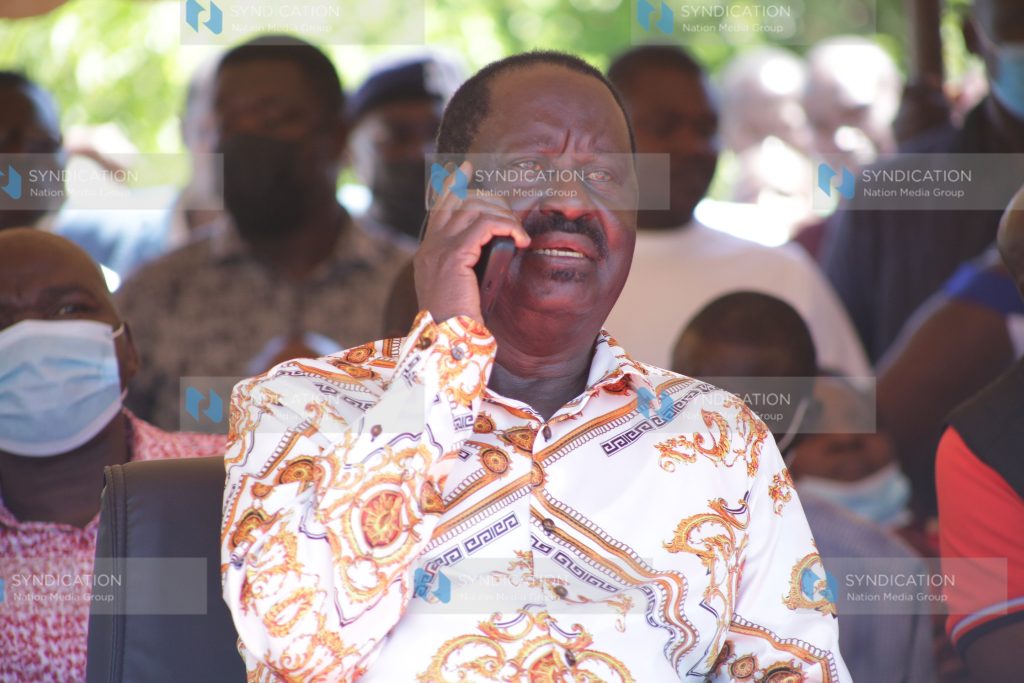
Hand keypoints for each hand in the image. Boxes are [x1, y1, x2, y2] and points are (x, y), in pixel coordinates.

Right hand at [413, 161, 530, 324]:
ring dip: (503, 216)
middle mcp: (430, 246)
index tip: (466, 167)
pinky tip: (519, 241)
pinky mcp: (455, 256)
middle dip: (491, 201)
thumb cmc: (459, 323)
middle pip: (461, 200)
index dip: (453, 183)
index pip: (439, 206)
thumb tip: (491, 251)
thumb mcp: (459, 289)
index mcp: (428, 253)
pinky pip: (486, 225)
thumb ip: (466, 267)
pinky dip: (507, 227)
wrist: (446, 340)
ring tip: (517, 235)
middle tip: (511, 217)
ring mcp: (439, 249)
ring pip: (475, 209)